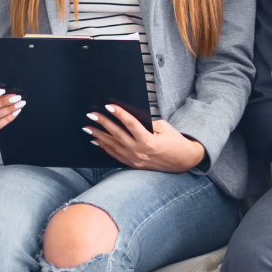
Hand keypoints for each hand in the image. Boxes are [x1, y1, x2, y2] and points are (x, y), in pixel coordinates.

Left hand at [83, 105, 206, 172]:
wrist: (183, 161)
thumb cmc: (176, 142)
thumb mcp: (165, 128)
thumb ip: (148, 123)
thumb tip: (131, 118)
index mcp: (148, 141)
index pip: (130, 124)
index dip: (119, 114)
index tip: (108, 106)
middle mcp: (139, 151)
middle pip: (117, 134)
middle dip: (102, 124)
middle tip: (91, 116)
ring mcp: (135, 159)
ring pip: (113, 146)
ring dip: (99, 136)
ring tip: (88, 128)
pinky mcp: (133, 164)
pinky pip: (115, 155)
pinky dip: (105, 148)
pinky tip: (97, 141)